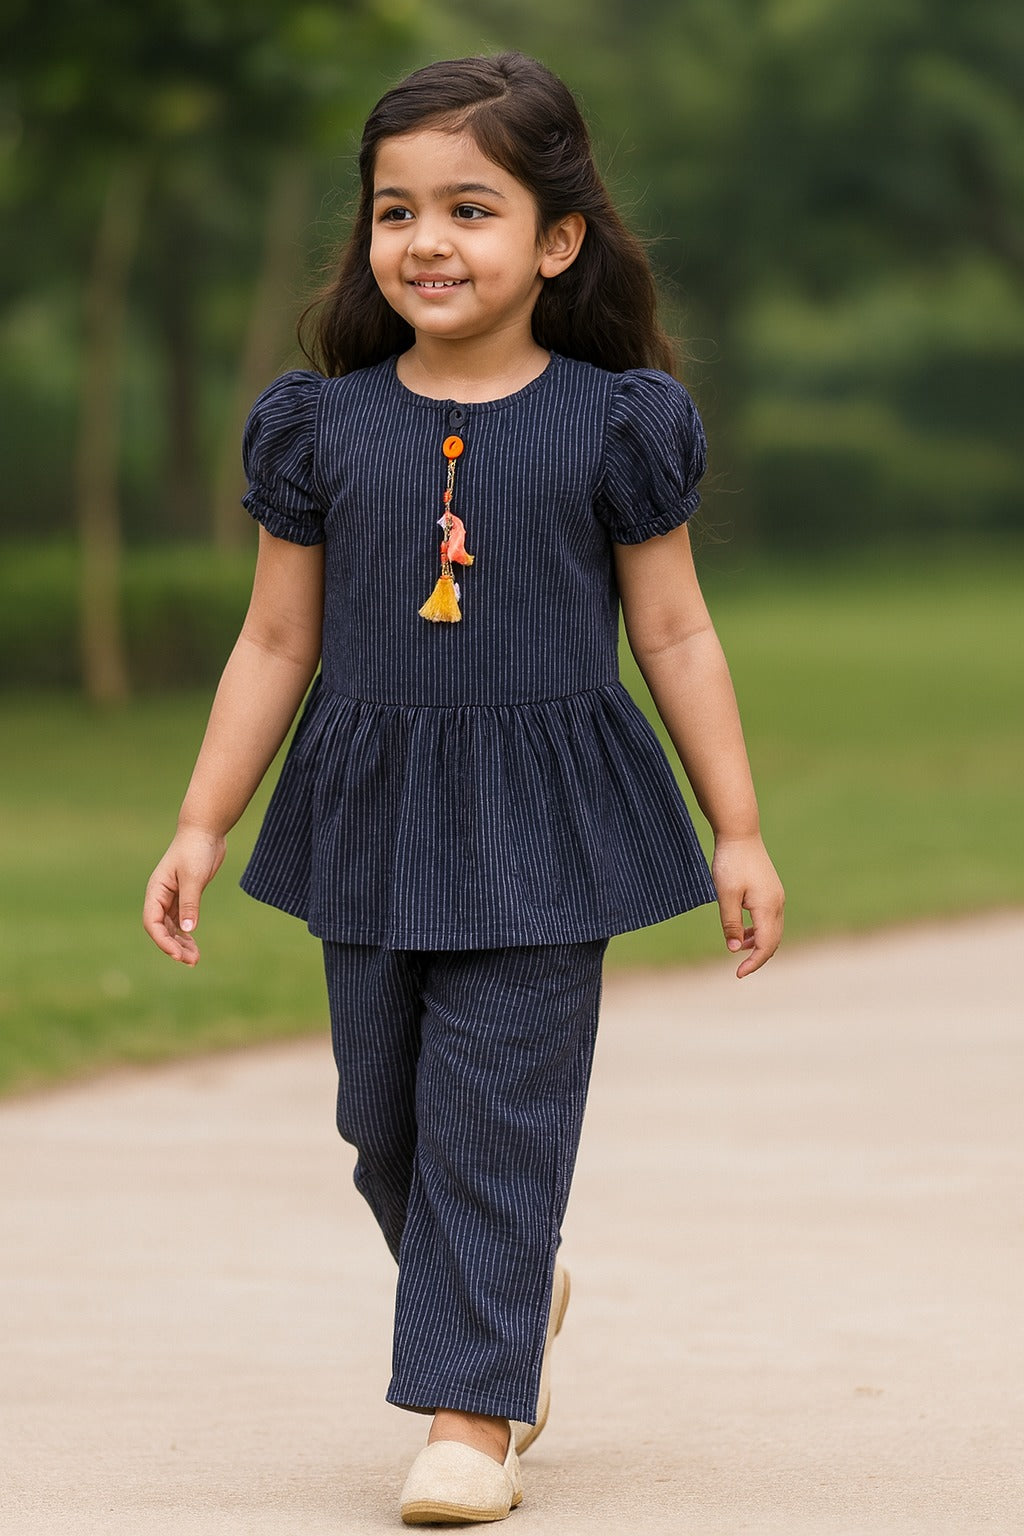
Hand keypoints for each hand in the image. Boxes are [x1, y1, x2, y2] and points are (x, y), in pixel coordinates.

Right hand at [142, 826, 225, 965]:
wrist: (206, 831)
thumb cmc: (195, 850)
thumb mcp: (193, 877)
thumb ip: (190, 903)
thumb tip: (187, 931)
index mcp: (156, 891)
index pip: (152, 922)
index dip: (162, 941)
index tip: (177, 954)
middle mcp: (161, 896)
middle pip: (161, 929)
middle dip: (174, 946)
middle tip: (191, 961)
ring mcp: (172, 897)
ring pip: (172, 928)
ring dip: (181, 944)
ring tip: (195, 959)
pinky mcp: (186, 896)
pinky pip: (182, 921)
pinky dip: (187, 934)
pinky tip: (194, 946)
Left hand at [712, 834, 784, 978]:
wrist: (740, 834)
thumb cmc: (731, 863)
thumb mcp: (725, 895)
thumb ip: (731, 923)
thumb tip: (734, 949)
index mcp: (768, 907)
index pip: (765, 945)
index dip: (753, 963)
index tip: (738, 974)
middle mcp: (777, 904)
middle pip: (773, 941)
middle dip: (758, 957)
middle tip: (739, 969)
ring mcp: (776, 897)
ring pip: (773, 931)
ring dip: (757, 944)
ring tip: (737, 948)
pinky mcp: (771, 891)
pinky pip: (769, 919)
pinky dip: (758, 931)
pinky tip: (742, 932)